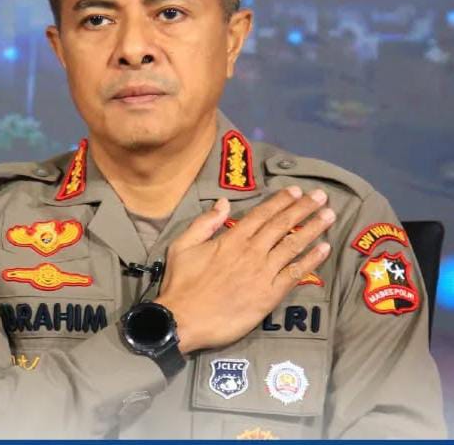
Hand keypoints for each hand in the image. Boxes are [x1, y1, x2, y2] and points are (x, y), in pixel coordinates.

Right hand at [156, 186, 334, 353]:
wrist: (184, 320)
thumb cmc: (181, 283)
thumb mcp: (183, 245)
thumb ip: (205, 222)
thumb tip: (224, 202)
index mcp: (231, 238)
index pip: (262, 214)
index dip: (281, 201)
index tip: (297, 191)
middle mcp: (251, 251)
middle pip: (282, 225)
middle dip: (303, 208)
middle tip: (322, 196)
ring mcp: (262, 273)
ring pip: (293, 246)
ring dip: (312, 229)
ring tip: (329, 216)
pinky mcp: (269, 295)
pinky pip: (294, 274)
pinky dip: (311, 260)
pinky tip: (324, 249)